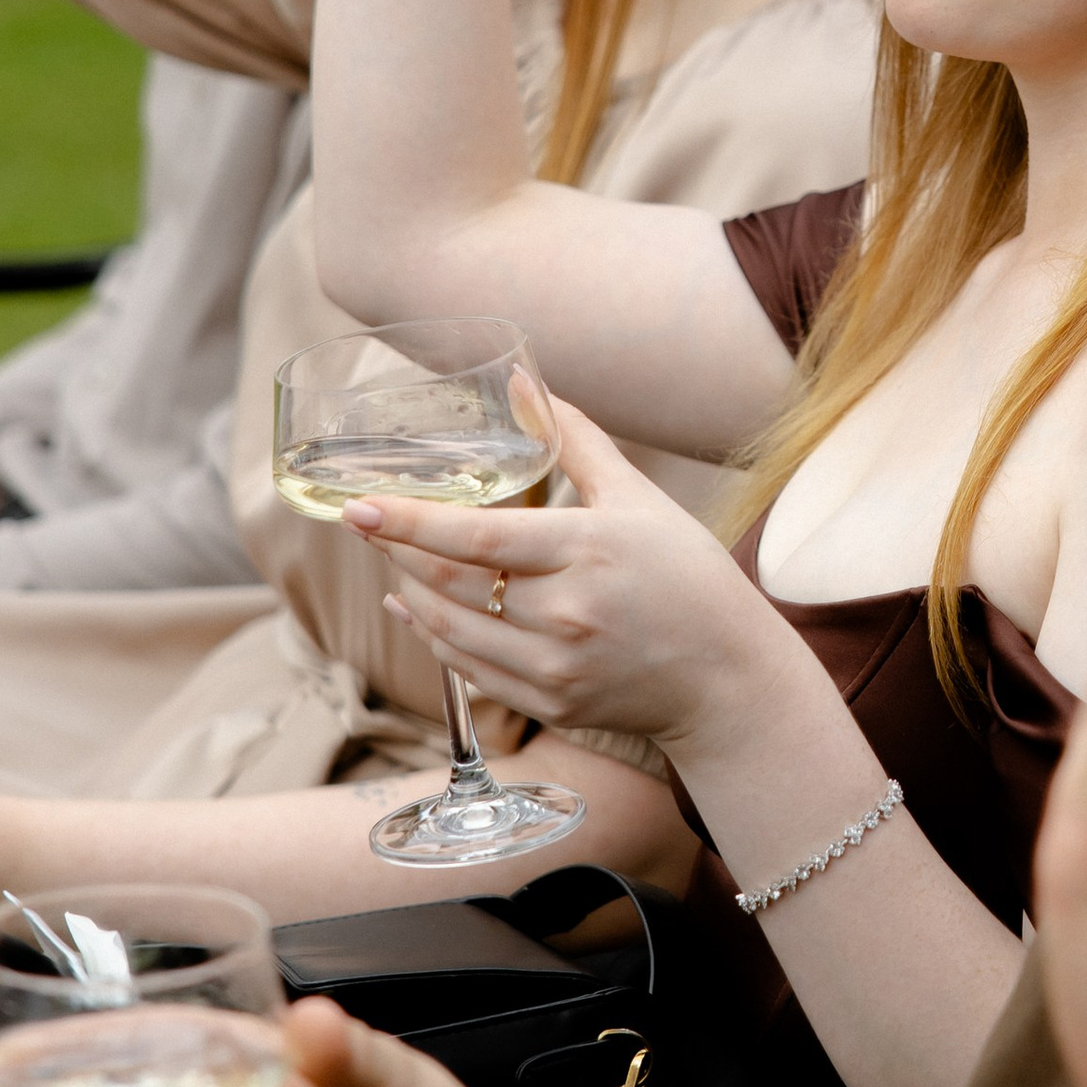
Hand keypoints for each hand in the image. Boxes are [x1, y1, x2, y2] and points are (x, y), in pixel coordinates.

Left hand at [351, 401, 791, 755]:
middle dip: (398, 549)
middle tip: (366, 522)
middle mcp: (565, 614)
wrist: (725, 676)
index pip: (478, 537)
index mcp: (587, 551)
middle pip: (451, 583)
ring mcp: (554, 667)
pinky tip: (417, 609)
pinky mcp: (549, 704)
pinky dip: (433, 637)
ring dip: (410, 592)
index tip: (361, 507)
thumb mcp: (638, 498)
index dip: (412, 522)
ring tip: (392, 559)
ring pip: (450, 630)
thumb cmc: (687, 576)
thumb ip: (575, 439)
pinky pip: (469, 670)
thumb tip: (521, 382)